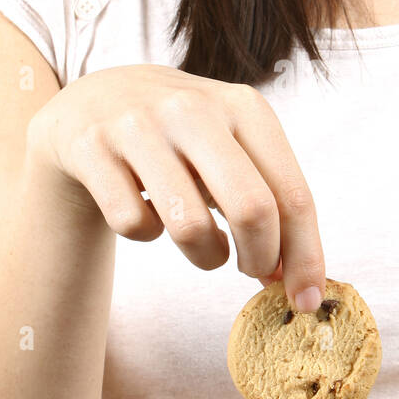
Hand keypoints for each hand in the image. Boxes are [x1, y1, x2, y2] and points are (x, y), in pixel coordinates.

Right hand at [25, 66, 324, 310]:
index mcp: (244, 106)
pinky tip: (147, 212)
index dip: (305, 256)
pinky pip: (134, 224)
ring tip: (203, 244)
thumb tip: (296, 278)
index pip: (292, 194)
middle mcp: (194, 109)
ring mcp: (138, 125)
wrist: (94, 99)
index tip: (307, 299)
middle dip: (260, 259)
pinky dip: (146, 233)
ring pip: (190, 226)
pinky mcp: (91, 147)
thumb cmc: (180, 138)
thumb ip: (267, 203)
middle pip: (252, 209)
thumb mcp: (230, 149)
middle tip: (252, 271)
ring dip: (205, 256)